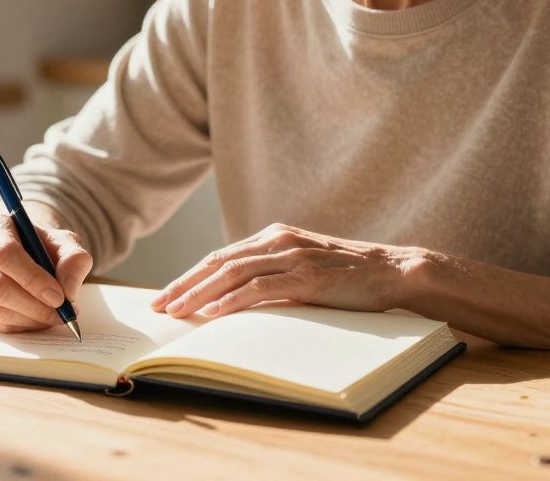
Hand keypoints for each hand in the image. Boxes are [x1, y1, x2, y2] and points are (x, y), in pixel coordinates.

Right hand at [0, 212, 92, 332]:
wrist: (28, 255)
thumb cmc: (45, 247)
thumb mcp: (66, 244)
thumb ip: (74, 260)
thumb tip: (67, 290)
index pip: (5, 254)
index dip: (32, 279)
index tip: (58, 297)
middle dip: (32, 305)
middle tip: (60, 314)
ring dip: (29, 319)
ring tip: (53, 316)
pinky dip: (20, 326)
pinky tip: (36, 318)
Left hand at [150, 223, 424, 318]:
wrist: (391, 271)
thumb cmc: (348, 278)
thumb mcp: (303, 270)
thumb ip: (272, 277)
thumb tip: (235, 302)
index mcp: (273, 236)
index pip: (220, 256)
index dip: (189, 276)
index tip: (165, 295)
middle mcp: (277, 240)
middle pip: (217, 262)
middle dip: (183, 284)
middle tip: (158, 305)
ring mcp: (291, 256)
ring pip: (232, 273)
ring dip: (199, 294)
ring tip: (176, 311)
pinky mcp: (306, 276)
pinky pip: (259, 288)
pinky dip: (232, 300)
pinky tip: (213, 314)